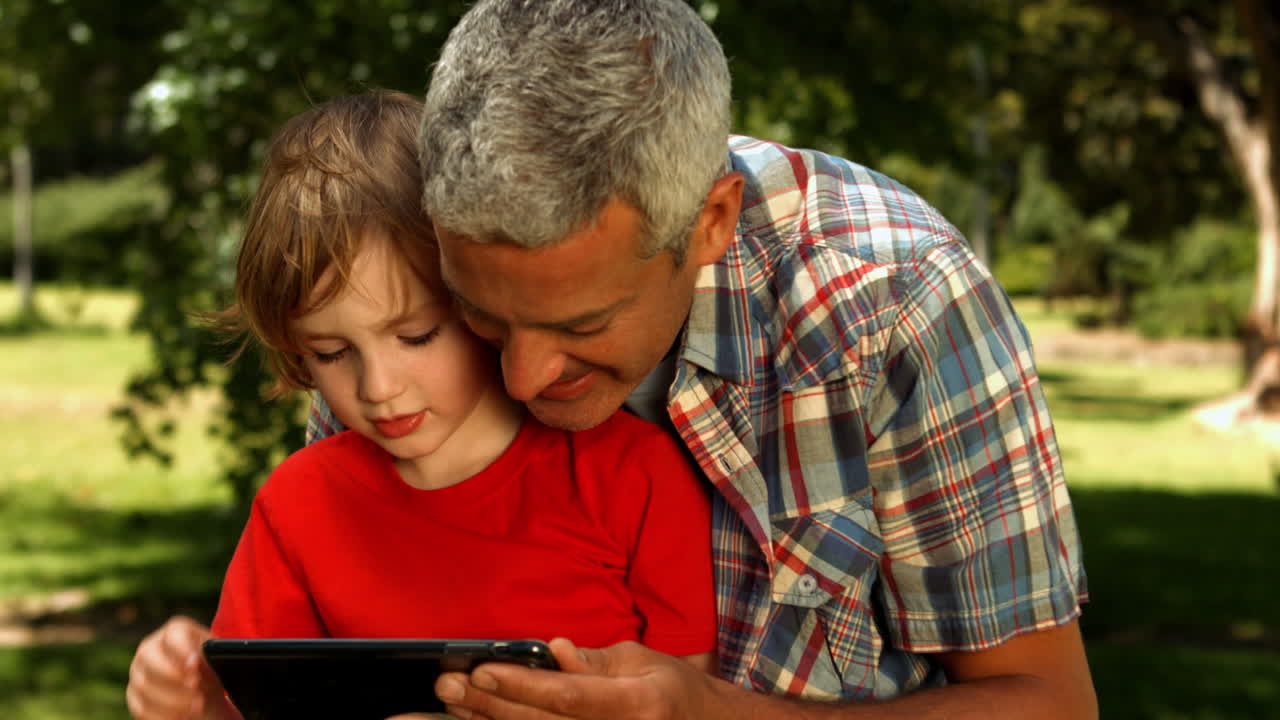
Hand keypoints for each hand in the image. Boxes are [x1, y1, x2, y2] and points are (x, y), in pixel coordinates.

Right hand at [125, 616, 238, 719]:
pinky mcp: (133, 696)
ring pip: (144, 685)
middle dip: (173, 676)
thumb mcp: (213, 659)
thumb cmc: (209, 668)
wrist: (201, 689)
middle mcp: (150, 648)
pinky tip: (181, 717)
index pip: (174, 634)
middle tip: (195, 688)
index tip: (194, 665)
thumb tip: (195, 662)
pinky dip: (162, 714)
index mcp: (174, 631)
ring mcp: (138, 672)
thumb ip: (206, 656)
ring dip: (171, 699)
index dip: (182, 649)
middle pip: (150, 658)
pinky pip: (141, 707)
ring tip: (195, 706)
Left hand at [434, 638, 728, 719]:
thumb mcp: (642, 662)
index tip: (482, 669)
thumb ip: (596, 660)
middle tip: (448, 686)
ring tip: (451, 705)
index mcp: (634, 704)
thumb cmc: (670, 691)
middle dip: (489, 706)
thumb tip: (554, 650)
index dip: (522, 685)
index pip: (568, 696)